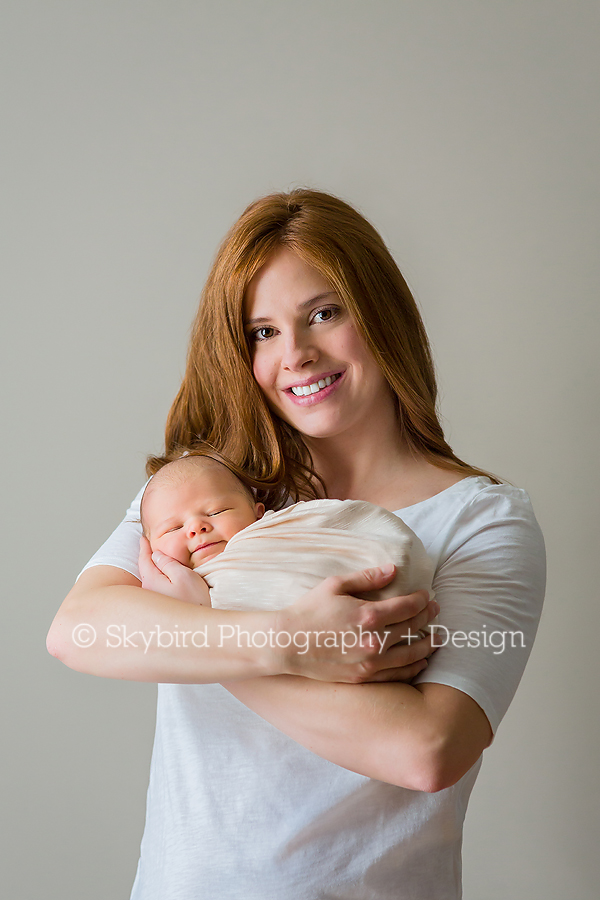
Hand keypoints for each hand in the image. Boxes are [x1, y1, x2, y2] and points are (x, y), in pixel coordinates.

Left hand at [138, 537, 211, 605]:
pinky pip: (154, 588)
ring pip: (149, 580)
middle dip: (145, 558)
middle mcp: (147, 592)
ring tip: (154, 560)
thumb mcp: (183, 575)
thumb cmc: (193, 601)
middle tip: (145, 546)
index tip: (142, 538)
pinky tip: (162, 579)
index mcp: (151, 581)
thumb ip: (168, 563)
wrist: (197, 629)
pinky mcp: (158, 609)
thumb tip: (156, 555)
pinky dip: (156, 579)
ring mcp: (152, 602)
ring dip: (151, 570)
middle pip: (144, 570)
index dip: (144, 547)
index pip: (144, 559)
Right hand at [274, 565, 438, 683]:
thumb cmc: (309, 610)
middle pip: (412, 628)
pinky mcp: (363, 676)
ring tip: (438, 637)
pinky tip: (421, 661)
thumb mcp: (335, 585)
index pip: (407, 607)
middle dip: (428, 617)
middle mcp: (373, 640)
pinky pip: (397, 674)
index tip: (428, 595)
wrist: (287, 644)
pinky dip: (413, 667)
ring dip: (428, 644)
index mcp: (368, 615)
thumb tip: (393, 570)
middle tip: (436, 610)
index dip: (422, 600)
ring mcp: (370, 661)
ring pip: (411, 654)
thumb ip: (367, 578)